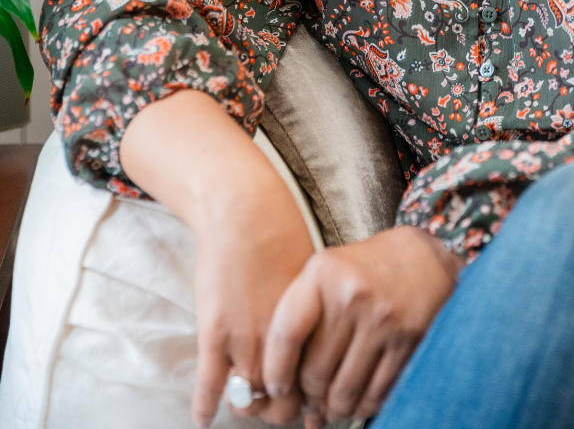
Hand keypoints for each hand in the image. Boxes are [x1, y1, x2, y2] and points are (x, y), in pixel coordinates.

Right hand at [191, 177, 315, 426]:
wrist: (244, 210)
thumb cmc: (283, 236)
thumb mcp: (313, 280)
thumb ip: (316, 317)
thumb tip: (325, 345)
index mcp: (311, 327)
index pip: (313, 385)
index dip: (309, 399)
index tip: (305, 399)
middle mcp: (282, 341)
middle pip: (283, 402)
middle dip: (280, 409)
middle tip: (275, 403)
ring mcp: (246, 340)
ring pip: (249, 400)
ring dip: (247, 408)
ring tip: (245, 404)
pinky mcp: (215, 333)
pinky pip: (210, 386)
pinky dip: (204, 408)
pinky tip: (202, 421)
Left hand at [263, 225, 462, 425]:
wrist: (424, 256)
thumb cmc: (365, 269)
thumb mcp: (326, 274)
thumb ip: (300, 320)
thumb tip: (282, 390)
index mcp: (323, 273)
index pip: (286, 334)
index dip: (276, 371)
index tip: (277, 388)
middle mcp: (351, 295)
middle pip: (315, 372)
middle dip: (310, 397)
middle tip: (312, 399)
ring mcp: (382, 319)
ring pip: (345, 391)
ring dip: (334, 409)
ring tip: (332, 405)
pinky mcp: (409, 340)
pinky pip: (376, 393)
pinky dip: (363, 407)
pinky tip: (358, 402)